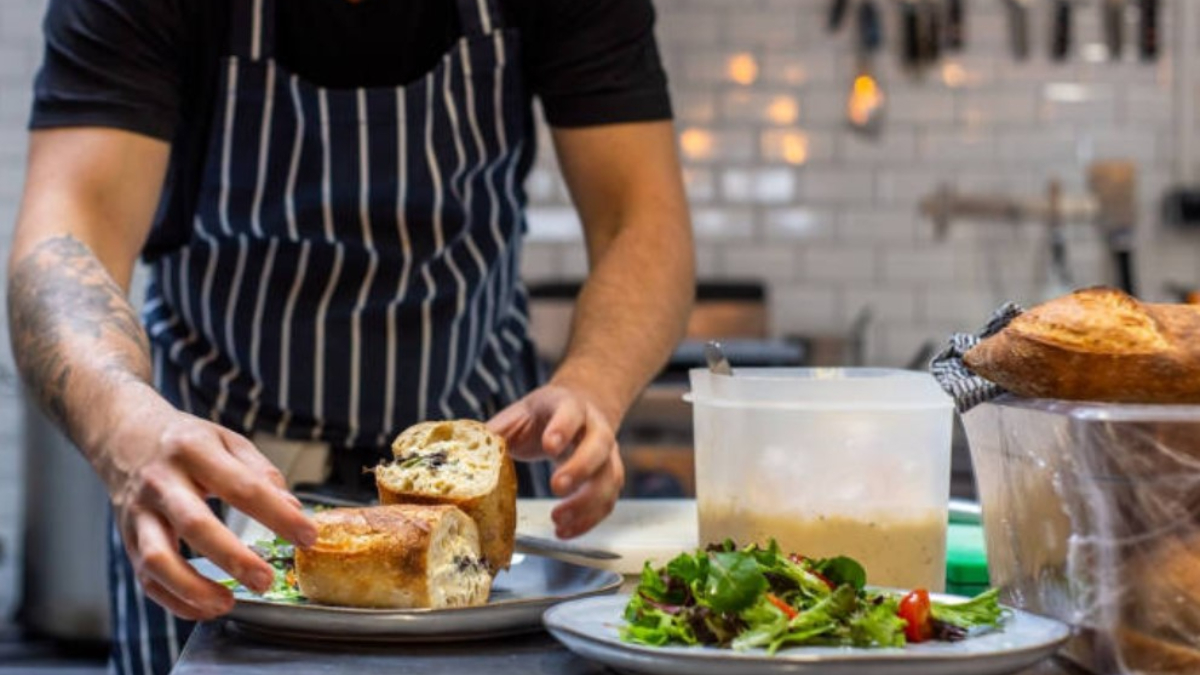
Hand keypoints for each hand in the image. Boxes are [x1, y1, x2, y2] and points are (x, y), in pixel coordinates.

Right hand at [98, 392, 316, 620]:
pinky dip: (174, 600)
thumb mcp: (228, 440)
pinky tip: (205, 607)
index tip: (307, 536)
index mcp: (194, 451)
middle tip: (266, 579)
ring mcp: (139, 513)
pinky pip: (146, 578)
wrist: (124, 435)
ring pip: (157, 559)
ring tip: (227, 603)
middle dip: (233, 557)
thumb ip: (261, 474)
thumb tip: (293, 509)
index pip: (241, 487)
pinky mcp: (127, 539)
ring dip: (193, 588)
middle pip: (195, 524)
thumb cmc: (184, 441)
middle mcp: (161, 482)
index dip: (277, 515)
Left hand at [488, 384, 624, 538]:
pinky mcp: (608, 477)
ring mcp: (607, 454)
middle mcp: (595, 428)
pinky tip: (565, 531)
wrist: (577, 411)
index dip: (563, 428)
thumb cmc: (542, 416)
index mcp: (570, 406)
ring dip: (587, 503)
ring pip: (609, 478)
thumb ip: (495, 434)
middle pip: (599, 446)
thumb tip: (460, 456)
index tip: (549, 446)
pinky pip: (607, 501)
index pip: (571, 413)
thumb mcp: (517, 415)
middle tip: (556, 487)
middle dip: (579, 469)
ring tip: (558, 520)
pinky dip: (589, 520)